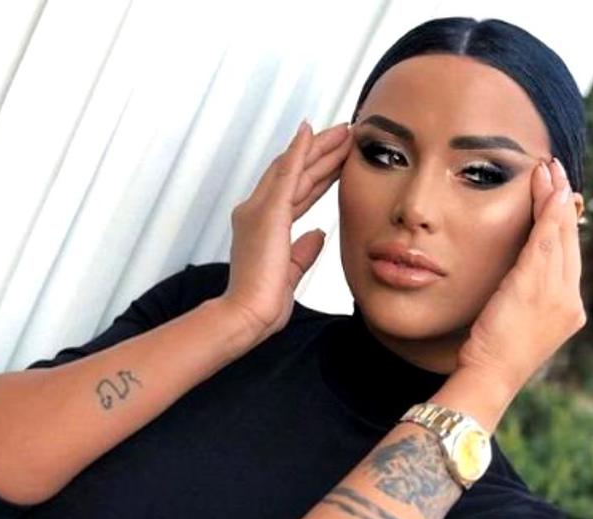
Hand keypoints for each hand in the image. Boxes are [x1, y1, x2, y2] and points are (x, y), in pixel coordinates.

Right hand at [221, 119, 353, 338]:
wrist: (248, 313)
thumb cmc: (263, 301)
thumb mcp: (291, 271)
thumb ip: (303, 250)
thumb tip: (318, 234)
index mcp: (263, 226)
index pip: (295, 192)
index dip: (317, 173)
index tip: (336, 160)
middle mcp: (257, 211)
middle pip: (295, 173)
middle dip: (321, 153)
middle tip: (344, 135)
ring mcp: (259, 209)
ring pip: (295, 169)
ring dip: (319, 148)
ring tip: (342, 131)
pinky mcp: (268, 212)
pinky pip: (286, 173)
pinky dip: (298, 151)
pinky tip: (310, 132)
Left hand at [455, 158, 586, 405]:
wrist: (489, 377)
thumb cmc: (492, 354)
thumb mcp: (514, 322)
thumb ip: (523, 296)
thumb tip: (516, 275)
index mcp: (566, 308)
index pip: (567, 256)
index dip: (561, 223)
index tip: (556, 195)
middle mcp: (569, 299)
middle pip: (567, 240)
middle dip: (561, 202)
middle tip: (554, 170)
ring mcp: (557, 294)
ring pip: (558, 235)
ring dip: (553, 198)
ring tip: (548, 170)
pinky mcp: (537, 288)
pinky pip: (545, 242)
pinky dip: (546, 214)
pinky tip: (546, 192)